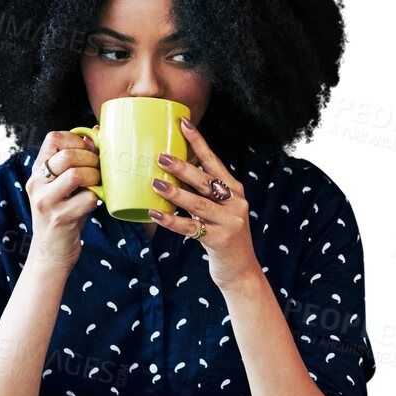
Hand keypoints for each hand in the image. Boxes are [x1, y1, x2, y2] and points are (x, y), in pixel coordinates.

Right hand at [25, 130, 101, 270]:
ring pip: (76, 174)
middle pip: (66, 156)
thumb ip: (75, 162)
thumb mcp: (63, 186)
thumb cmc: (63, 215)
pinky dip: (97, 198)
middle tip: (98, 170)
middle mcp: (37, 184)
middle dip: (91, 159)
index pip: (52, 138)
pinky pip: (87, 199)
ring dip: (95, 177)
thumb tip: (94, 134)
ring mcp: (47, 202)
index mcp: (37, 171)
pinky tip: (96, 202)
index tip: (88, 152)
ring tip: (98, 185)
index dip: (76, 140)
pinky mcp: (60, 218)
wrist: (50, 253)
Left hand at [148, 118, 261, 290]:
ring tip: (155, 184)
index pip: (214, 161)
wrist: (241, 271)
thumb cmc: (223, 237)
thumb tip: (173, 172)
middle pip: (206, 181)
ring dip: (175, 193)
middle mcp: (236, 203)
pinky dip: (171, 220)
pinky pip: (191, 228)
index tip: (183, 124)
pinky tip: (155, 214)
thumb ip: (203, 194)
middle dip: (183, 168)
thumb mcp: (218, 211)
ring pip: (198, 203)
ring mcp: (231, 221)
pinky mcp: (221, 239)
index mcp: (235, 190)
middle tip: (160, 157)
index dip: (198, 142)